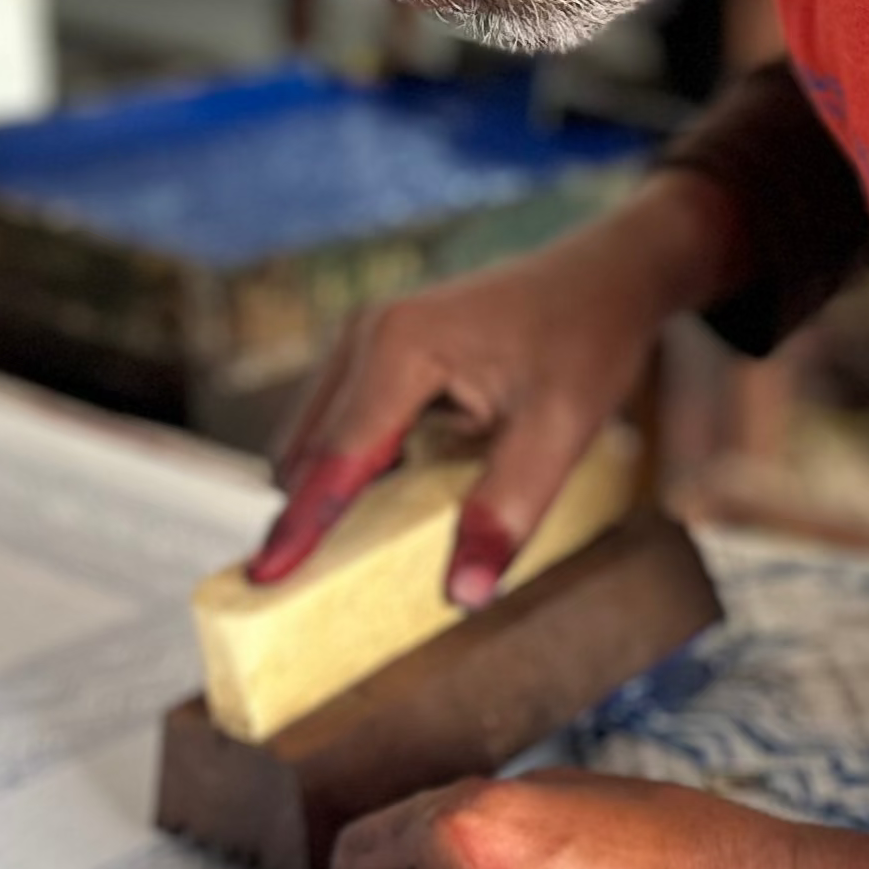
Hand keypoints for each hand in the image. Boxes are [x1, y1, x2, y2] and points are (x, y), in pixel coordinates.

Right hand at [250, 170, 745, 603]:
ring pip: (318, 440)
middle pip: (310, 452)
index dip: (301, 527)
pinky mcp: (374, 351)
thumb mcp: (563, 430)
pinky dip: (352, 471)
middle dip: (307, 519)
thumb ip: (508, 509)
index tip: (261, 580)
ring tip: (348, 558)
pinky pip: (340, 426)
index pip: (337, 458)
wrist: (607, 274)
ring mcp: (363, 338)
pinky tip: (389, 505)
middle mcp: (364, 335)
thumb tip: (462, 594)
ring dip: (329, 495)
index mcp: (398, 347)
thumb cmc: (586, 342)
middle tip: (309, 594)